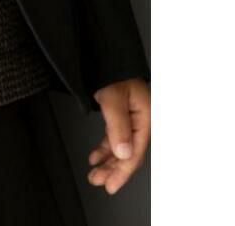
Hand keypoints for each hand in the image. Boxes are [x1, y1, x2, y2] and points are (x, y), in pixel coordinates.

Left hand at [86, 77, 149, 194]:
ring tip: (95, 173)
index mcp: (146, 120)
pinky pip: (114, 139)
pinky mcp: (121, 118)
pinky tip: (95, 157)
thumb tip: (123, 153)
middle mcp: (141, 123)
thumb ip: (118, 125)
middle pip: (128, 154)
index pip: (135, 152)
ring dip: (108, 162)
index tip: (111, 184)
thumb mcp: (114, 97)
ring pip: (120, 148)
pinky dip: (104, 149)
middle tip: (98, 181)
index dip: (123, 171)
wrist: (108, 58)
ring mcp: (132, 121)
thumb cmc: (114, 73)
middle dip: (113, 170)